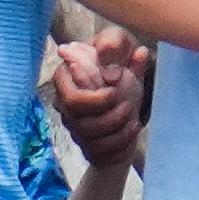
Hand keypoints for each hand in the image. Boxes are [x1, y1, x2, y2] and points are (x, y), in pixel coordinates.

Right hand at [52, 29, 150, 168]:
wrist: (130, 82)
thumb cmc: (119, 60)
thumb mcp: (121, 43)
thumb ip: (114, 45)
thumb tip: (111, 73)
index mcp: (66, 78)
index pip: (69, 98)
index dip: (94, 101)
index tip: (116, 92)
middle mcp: (64, 104)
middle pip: (78, 122)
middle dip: (108, 118)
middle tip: (128, 106)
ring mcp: (74, 126)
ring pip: (89, 141)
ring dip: (117, 134)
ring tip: (134, 121)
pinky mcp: (87, 144)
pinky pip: (99, 156)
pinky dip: (120, 148)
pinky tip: (131, 134)